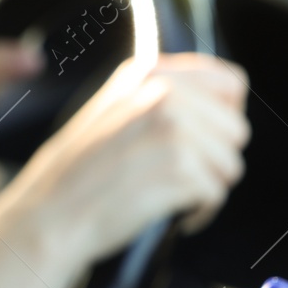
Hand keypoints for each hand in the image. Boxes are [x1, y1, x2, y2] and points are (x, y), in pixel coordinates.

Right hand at [0, 52, 250, 270]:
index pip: (231, 84)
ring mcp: (174, 129)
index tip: (208, 141)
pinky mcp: (180, 169)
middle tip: (183, 178)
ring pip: (231, 165)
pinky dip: (200, 213)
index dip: (226, 118)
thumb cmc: (81, 173)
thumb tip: (220, 109)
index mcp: (151, 73)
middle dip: (217, 160)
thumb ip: (163, 98)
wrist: (51, 212)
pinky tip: (173, 215)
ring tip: (173, 197)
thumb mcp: (116, 110)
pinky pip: (217, 195)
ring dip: (209, 188)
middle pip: (236, 130)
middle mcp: (166, 93)